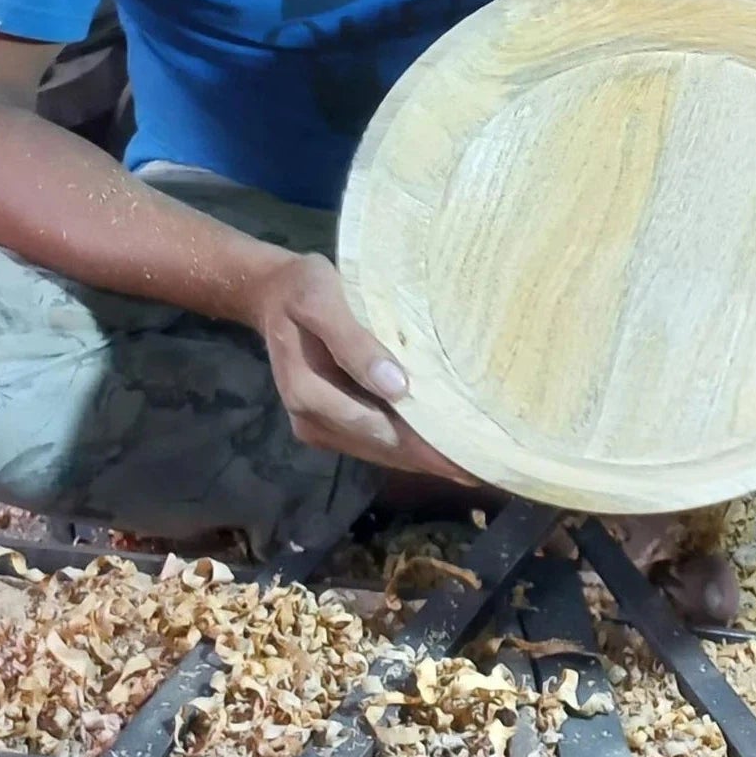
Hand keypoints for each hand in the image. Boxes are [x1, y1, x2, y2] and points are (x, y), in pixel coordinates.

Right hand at [246, 252, 472, 481]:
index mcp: (309, 393)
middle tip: (485, 467)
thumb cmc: (301, 289)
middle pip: (383, 447)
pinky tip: (438, 446)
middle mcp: (312, 420)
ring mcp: (319, 426)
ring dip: (422, 457)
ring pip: (380, 450)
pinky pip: (373, 440)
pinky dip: (406, 445)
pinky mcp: (330, 423)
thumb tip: (397, 388)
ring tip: (471, 463)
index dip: (423, 447)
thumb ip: (354, 343)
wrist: (270, 294)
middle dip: (431, 459)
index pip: (378, 429)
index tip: (468, 461)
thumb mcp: (322, 300)